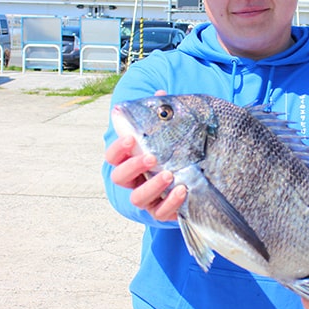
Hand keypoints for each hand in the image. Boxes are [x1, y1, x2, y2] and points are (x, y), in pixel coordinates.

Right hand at [104, 90, 186, 221]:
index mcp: (130, 161)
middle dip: (133, 167)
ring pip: (138, 198)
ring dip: (152, 186)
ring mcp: (148, 199)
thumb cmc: (174, 153)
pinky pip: (161, 213)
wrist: (196, 180)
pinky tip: (183, 190)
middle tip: (151, 157)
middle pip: (120, 177)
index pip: (113, 156)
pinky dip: (171, 203)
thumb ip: (163, 118)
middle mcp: (135, 181)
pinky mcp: (163, 212)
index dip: (118, 148)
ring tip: (169, 174)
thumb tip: (161, 95)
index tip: (130, 137)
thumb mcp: (170, 134)